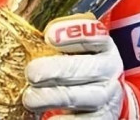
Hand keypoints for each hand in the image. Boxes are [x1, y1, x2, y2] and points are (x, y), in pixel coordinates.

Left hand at [22, 15, 138, 118]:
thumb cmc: (78, 62)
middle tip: (31, 73)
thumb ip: (59, 35)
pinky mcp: (102, 118)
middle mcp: (109, 68)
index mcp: (103, 44)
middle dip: (55, 70)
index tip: (49, 36)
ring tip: (30, 98)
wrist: (102, 94)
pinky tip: (47, 118)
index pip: (93, 34)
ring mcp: (107, 95)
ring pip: (81, 96)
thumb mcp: (74, 44)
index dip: (72, 33)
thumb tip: (31, 28)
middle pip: (86, 68)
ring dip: (52, 97)